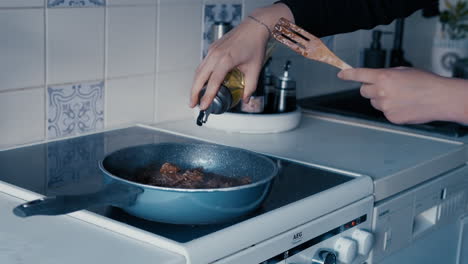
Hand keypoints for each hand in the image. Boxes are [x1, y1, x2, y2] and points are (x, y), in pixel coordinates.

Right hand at [189, 4, 293, 109]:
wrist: (254, 27)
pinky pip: (203, 64)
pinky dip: (200, 75)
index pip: (213, 83)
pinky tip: (202, 83)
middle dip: (194, 92)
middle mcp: (216, 55)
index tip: (204, 106)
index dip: (207, 96)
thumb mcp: (255, 69)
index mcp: (226, 60)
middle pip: (199, 77)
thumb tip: (246, 99)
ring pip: (199, 70)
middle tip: (193, 104)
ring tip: (195, 96)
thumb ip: (250, 87)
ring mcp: (212, 50)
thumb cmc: (255, 44)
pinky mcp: (212, 48)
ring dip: (195, 84)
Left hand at [338, 67, 467, 124]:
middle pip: (363, 91)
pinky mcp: (390, 117)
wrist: (439, 98)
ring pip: (374, 102)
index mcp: (384, 77)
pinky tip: (404, 105)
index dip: (348, 74)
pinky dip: (391, 109)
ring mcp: (385, 106)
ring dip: (381, 99)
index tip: (341, 74)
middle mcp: (381, 92)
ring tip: (400, 96)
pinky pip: (384, 112)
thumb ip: (386, 75)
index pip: (359, 74)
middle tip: (383, 87)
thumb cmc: (425, 82)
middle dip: (370, 88)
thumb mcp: (403, 71)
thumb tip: (377, 78)